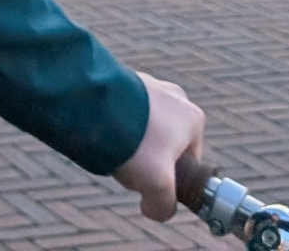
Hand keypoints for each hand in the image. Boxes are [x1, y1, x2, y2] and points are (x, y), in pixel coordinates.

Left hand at [111, 71, 205, 221]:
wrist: (95, 106)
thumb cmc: (135, 143)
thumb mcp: (157, 185)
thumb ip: (164, 205)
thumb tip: (157, 211)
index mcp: (193, 119)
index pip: (189, 159)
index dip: (170, 176)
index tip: (150, 180)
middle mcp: (176, 96)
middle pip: (164, 141)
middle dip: (147, 156)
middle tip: (128, 163)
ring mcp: (149, 84)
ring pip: (143, 124)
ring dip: (129, 138)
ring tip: (112, 146)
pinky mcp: (124, 78)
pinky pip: (123, 108)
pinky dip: (114, 121)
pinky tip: (101, 130)